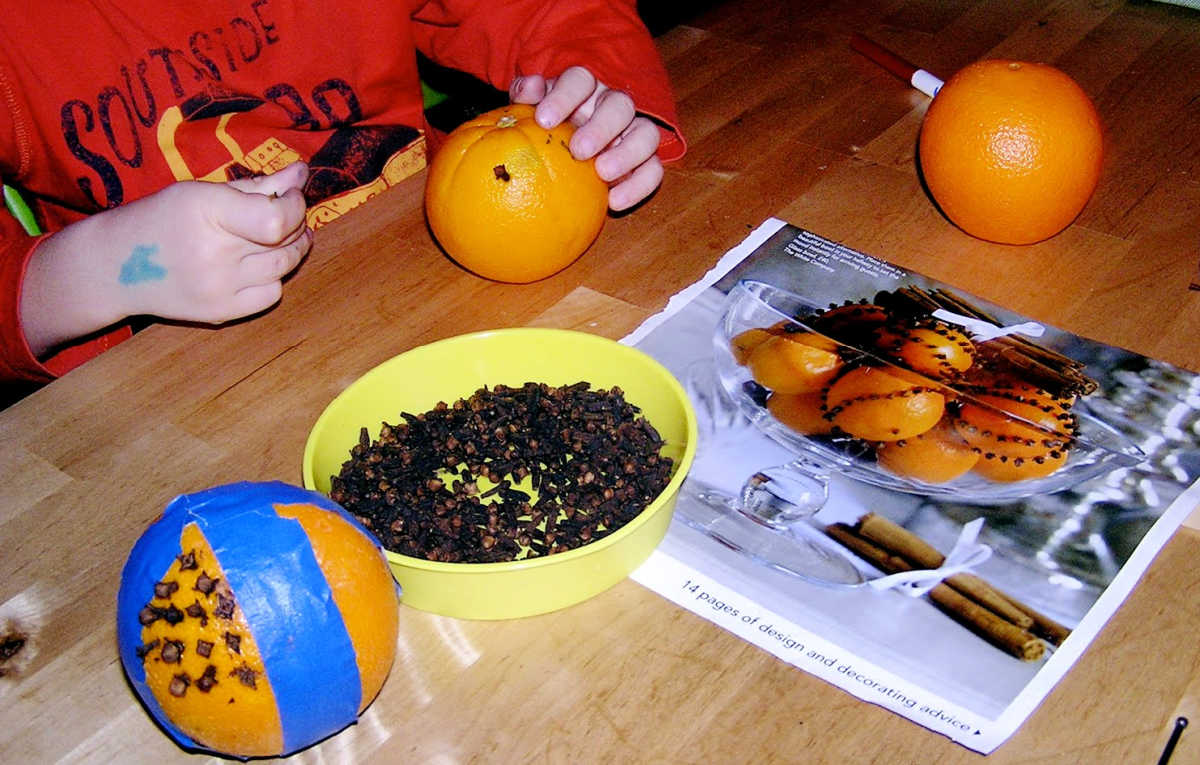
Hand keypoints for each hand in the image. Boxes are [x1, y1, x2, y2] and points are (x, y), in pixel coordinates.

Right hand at [21, 162, 312, 355]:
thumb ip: (257, 185)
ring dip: (292, 250)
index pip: (278, 218)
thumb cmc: (161, 218)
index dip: (296, 207)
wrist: (114, 266)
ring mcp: (219, 287)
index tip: (291, 197)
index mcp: (208, 212)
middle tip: (288, 216)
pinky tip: (260, 265)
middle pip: (285, 242)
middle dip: (297, 225)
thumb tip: (302, 173)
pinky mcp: (221, 312)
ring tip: (281, 238)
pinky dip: (274, 278)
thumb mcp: (202, 191)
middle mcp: (215, 253)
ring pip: (283, 268)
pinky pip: (271, 295)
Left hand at [510, 66, 663, 210]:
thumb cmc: (548, 131)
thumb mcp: (532, 111)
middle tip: (579, 151)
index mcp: (585, 90)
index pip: (580, 80)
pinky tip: (613, 202)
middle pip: (620, 105)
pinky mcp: (645, 163)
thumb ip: (526, 96)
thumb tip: (530, 89)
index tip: (544, 120)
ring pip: (647, 134)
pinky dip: (638, 185)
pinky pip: (654, 170)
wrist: (566, 158)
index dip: (564, 97)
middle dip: (601, 127)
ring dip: (628, 153)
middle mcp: (613, 107)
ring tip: (603, 174)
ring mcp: (633, 134)